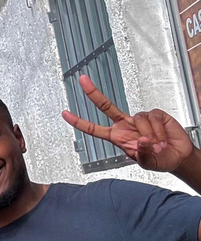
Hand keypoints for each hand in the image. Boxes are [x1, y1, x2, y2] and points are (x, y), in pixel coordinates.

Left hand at [62, 75, 193, 172]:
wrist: (178, 157)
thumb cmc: (159, 159)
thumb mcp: (147, 163)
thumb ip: (142, 154)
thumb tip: (141, 140)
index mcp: (117, 137)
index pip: (94, 129)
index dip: (79, 122)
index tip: (65, 114)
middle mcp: (125, 125)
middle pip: (105, 106)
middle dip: (93, 92)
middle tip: (81, 79)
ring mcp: (138, 118)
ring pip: (138, 119)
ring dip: (151, 135)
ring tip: (158, 144)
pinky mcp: (154, 114)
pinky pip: (152, 118)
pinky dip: (159, 131)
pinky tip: (163, 137)